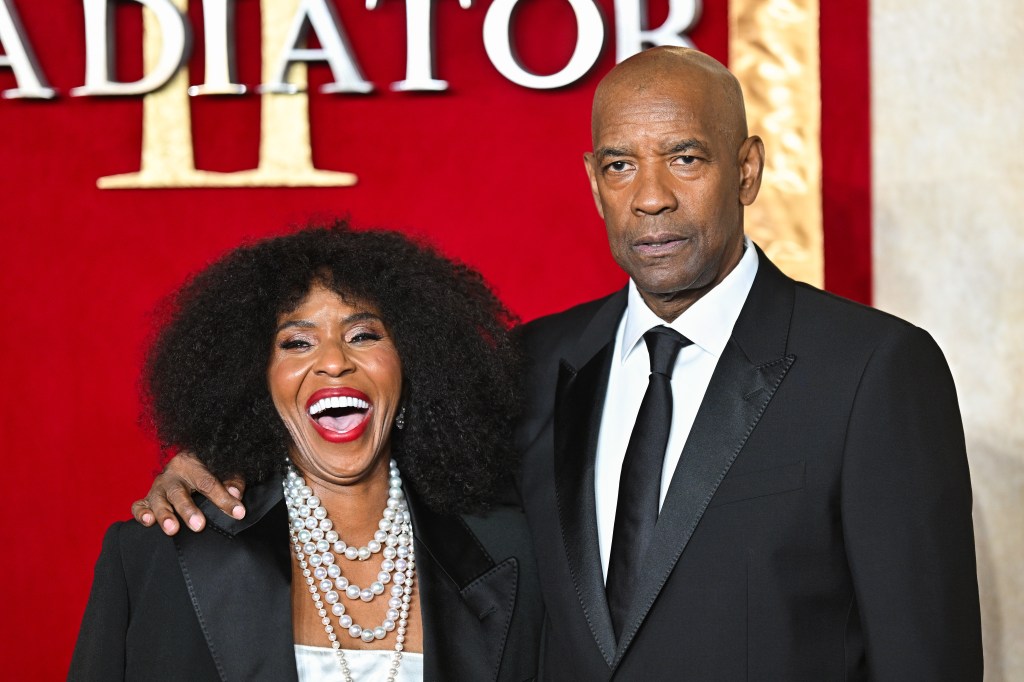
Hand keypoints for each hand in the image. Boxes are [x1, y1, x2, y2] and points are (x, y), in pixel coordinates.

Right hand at [131, 451, 246, 534]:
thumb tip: (237, 495)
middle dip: (188, 510)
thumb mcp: (223, 470)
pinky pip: (139, 505)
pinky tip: (148, 522)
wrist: (186, 463)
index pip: (208, 482)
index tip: (238, 512)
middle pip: (179, 493)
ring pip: (158, 501)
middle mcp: (172, 475)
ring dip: (165, 515)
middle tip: (199, 525)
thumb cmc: (208, 469)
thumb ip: (232, 482)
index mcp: (192, 464)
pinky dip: (141, 513)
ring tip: (172, 529)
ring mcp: (158, 488)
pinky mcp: (147, 499)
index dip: (223, 499)